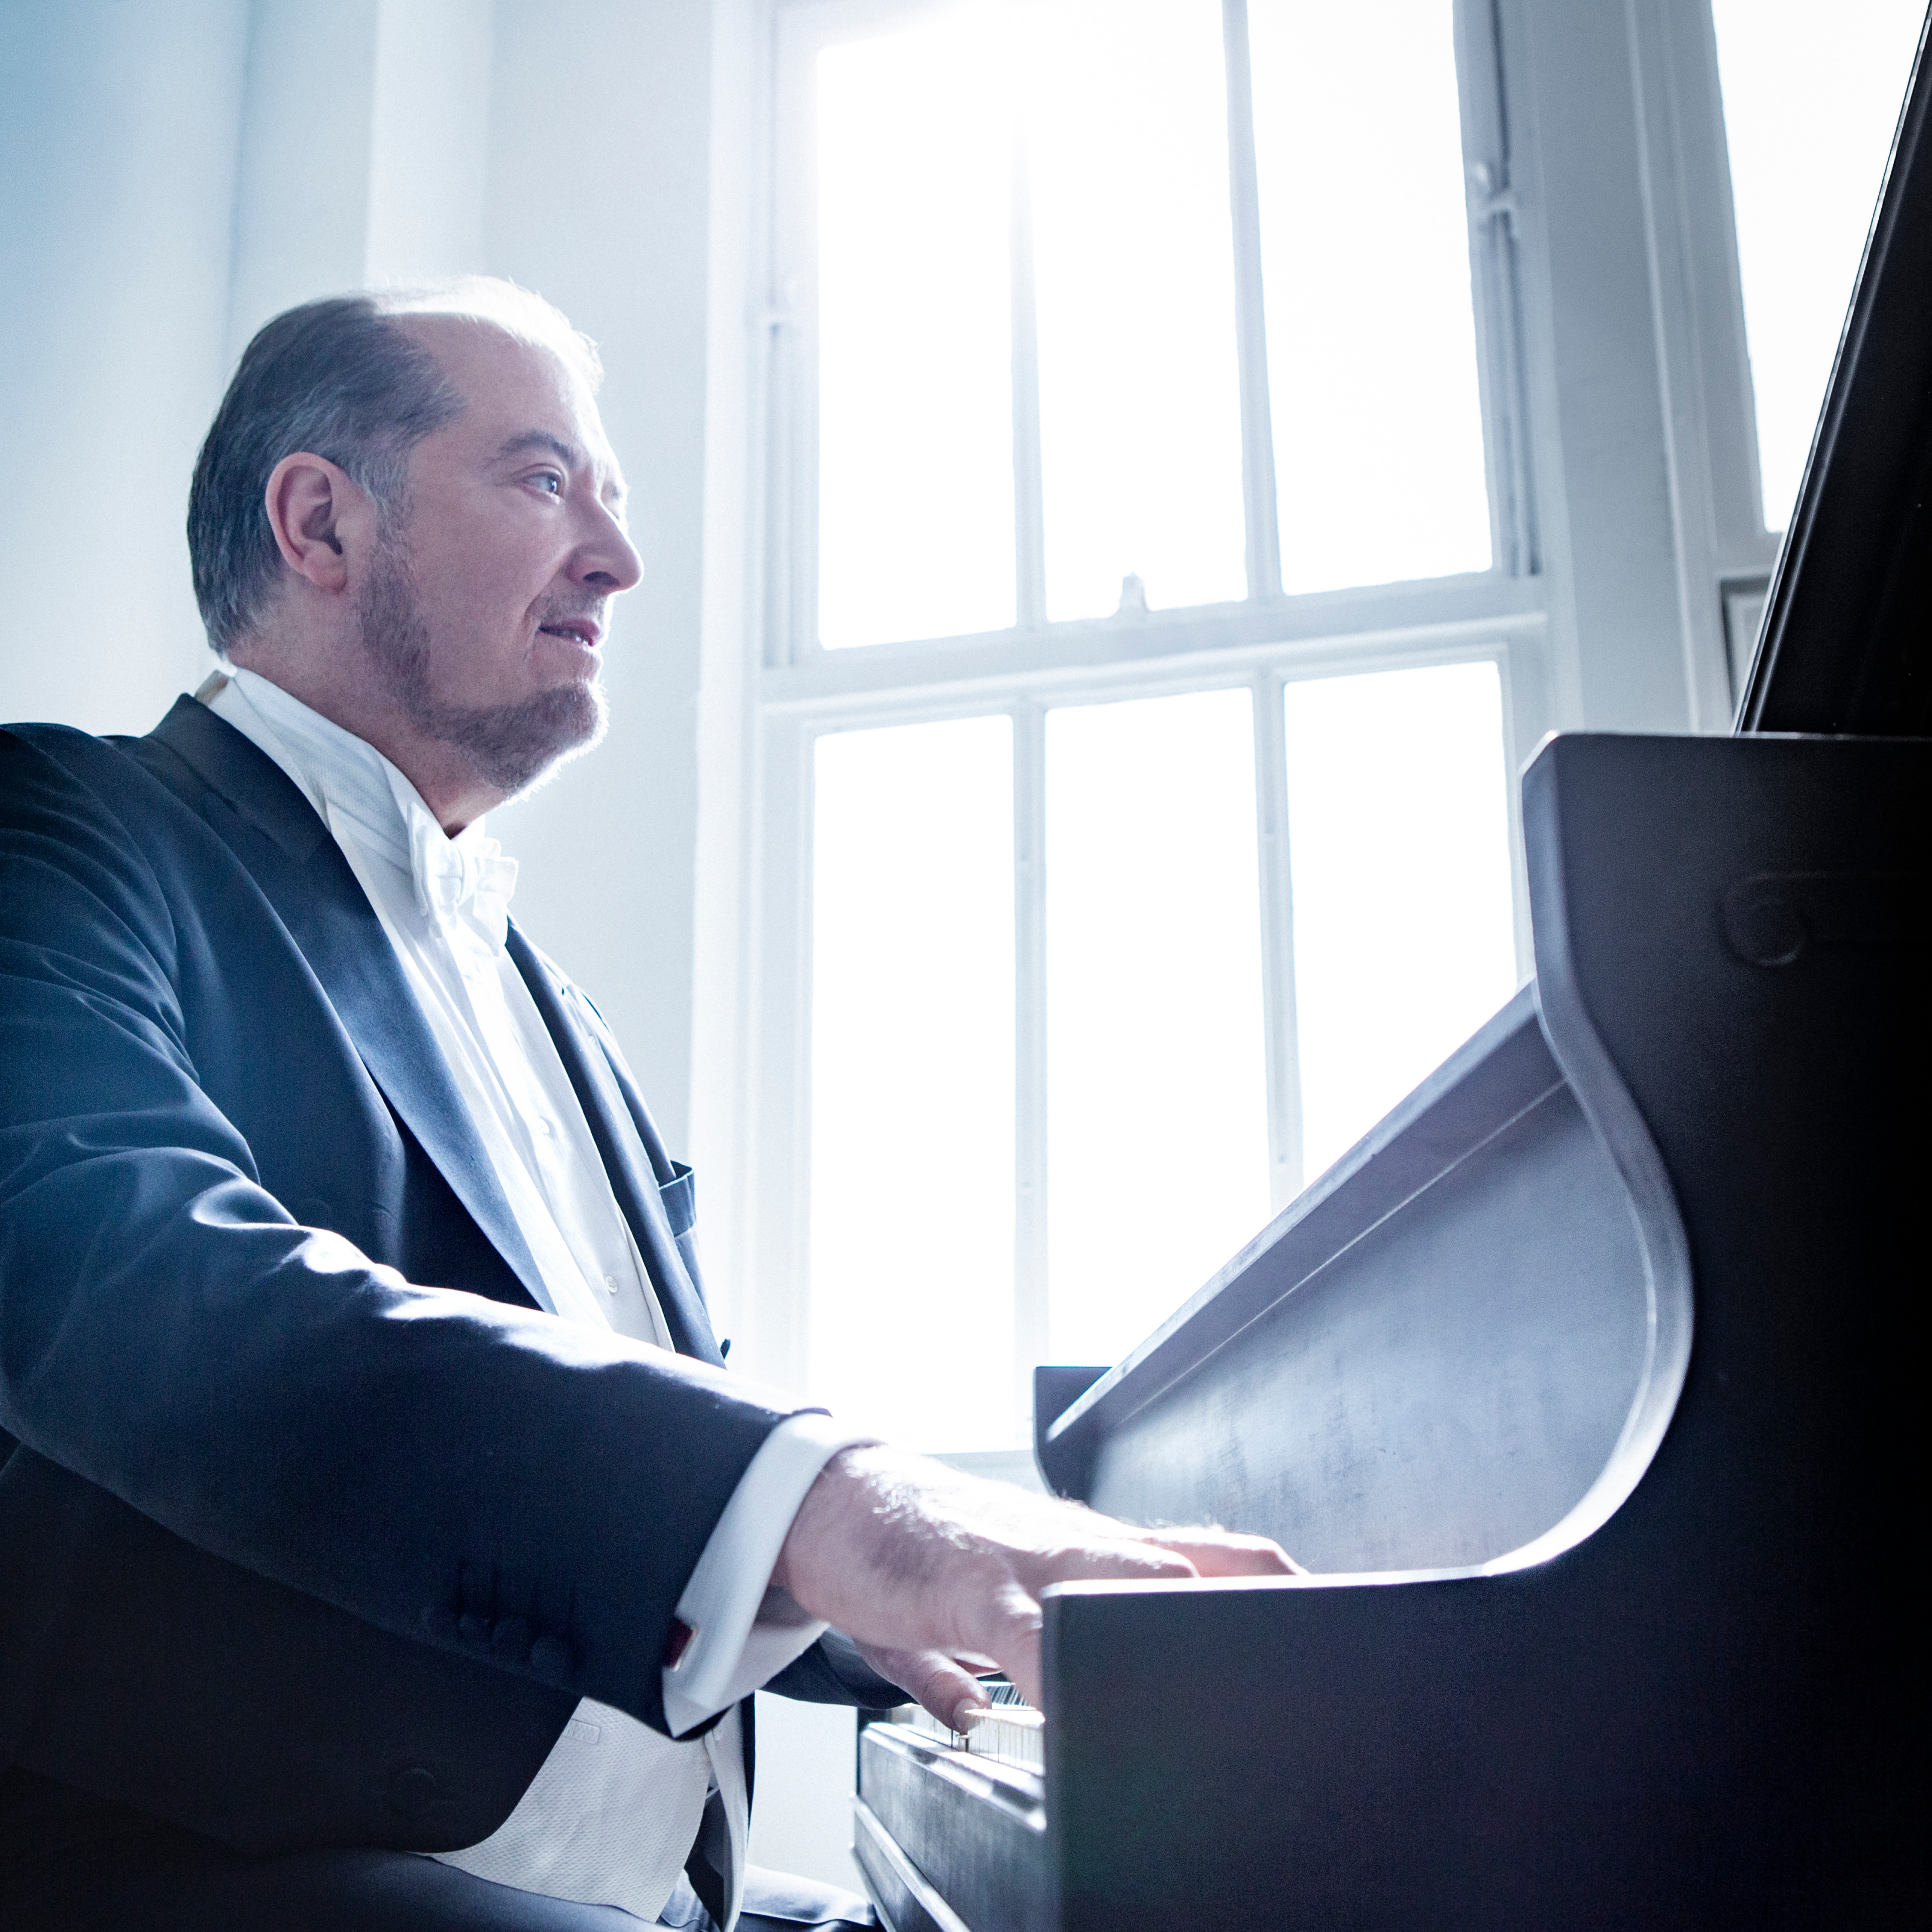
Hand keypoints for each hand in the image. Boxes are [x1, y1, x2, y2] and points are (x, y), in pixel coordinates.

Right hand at [769, 1444, 1298, 1729]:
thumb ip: (1016, 1660)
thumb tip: (1005, 1719)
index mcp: (1099, 1555)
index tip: (1336, 1631)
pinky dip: (1063, 1671)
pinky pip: (1031, 1631)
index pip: (1219, 1558)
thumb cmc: (919, 1553)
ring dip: (1174, 1627)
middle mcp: (1081, 1547)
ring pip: (1131, 1581)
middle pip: (1198, 1570)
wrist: (835, 1501)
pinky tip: (1076, 1707)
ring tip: (1212, 1688)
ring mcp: (1032, 1559)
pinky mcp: (971, 1583)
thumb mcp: (992, 1608)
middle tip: (1302, 1674)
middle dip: (1255, 1617)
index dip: (1283, 1591)